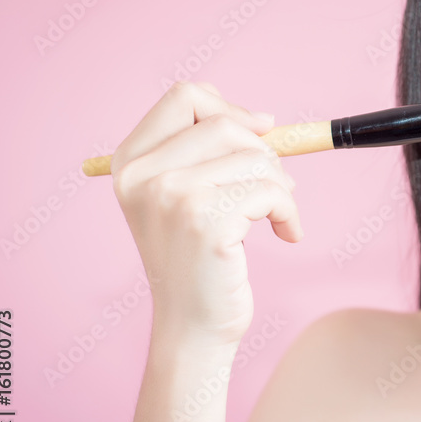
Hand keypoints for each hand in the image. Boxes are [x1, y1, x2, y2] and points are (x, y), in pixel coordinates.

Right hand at [110, 81, 301, 347]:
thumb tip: (263, 119)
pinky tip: (287, 234)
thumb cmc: (199, 260)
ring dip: (281, 186)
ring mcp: (171, 197)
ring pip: (255, 158)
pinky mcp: (206, 223)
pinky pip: (271, 192)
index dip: (231, 109)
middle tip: (275, 188)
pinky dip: (290, 212)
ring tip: (276, 216)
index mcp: (131, 161)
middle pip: (226, 124)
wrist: (193, 325)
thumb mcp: (187, 196)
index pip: (185, 96)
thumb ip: (207, 153)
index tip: (260, 134)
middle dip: (264, 153)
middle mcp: (143, 175)